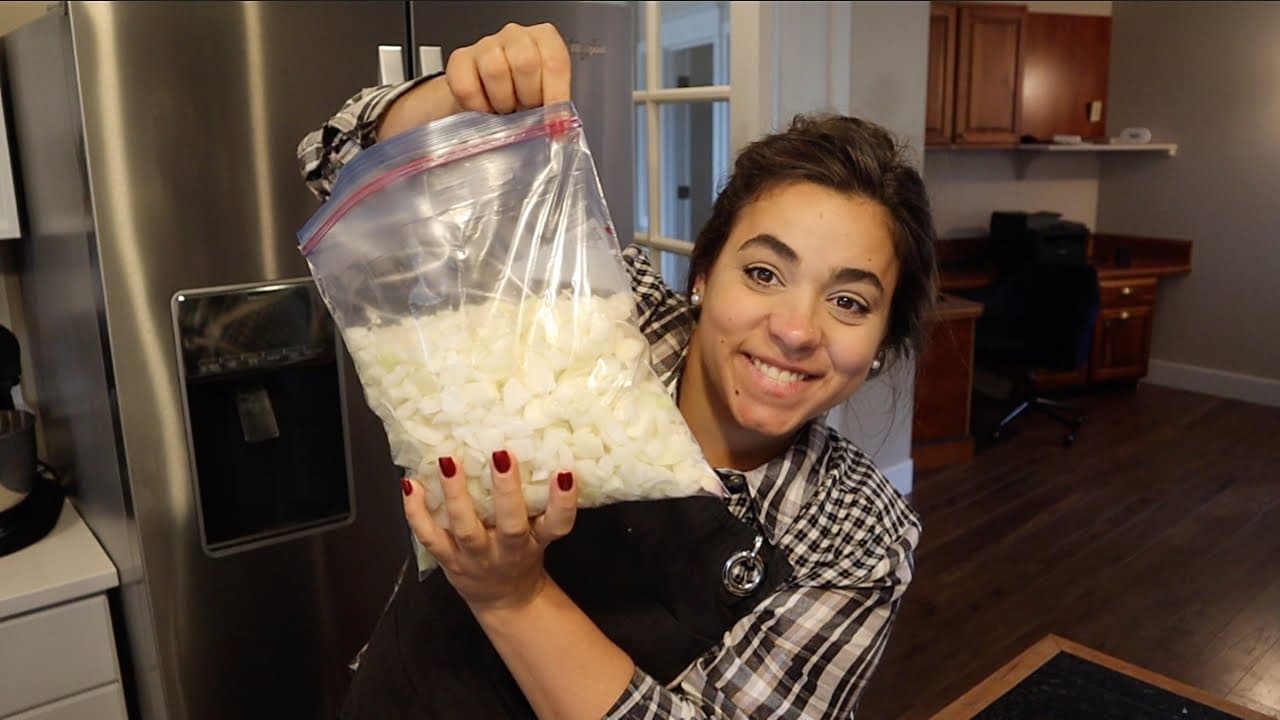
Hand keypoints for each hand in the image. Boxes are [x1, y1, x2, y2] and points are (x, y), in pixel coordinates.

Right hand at [377, 23, 571, 138]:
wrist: (488, 101)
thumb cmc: (522, 97)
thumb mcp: (545, 100)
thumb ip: (555, 110)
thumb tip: (560, 131)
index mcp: (545, 40)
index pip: (555, 62)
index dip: (556, 95)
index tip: (554, 121)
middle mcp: (517, 36)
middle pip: (525, 62)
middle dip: (527, 97)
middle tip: (526, 112)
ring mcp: (486, 44)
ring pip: (495, 70)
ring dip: (502, 101)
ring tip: (505, 111)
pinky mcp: (460, 59)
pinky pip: (467, 86)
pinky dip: (477, 107)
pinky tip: (485, 110)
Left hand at [402, 450, 578, 611]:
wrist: (506, 600)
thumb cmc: (523, 555)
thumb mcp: (540, 532)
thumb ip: (540, 501)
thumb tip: (537, 448)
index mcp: (536, 540)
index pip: (557, 523)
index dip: (563, 501)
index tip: (564, 472)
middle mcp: (508, 550)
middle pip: (511, 524)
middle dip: (506, 491)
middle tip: (501, 455)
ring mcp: (476, 556)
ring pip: (466, 528)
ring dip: (456, 494)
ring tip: (449, 462)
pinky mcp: (449, 560)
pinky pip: (430, 537)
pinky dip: (417, 511)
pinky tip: (411, 485)